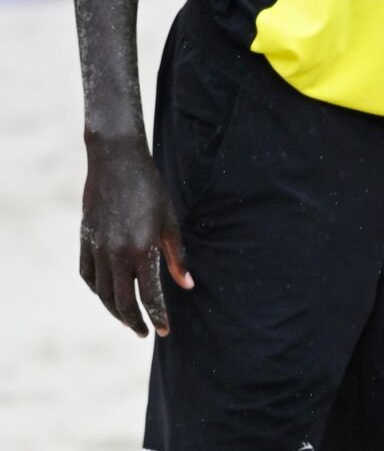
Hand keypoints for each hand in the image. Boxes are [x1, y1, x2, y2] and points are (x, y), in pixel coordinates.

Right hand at [80, 136, 193, 336]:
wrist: (116, 162)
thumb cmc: (150, 189)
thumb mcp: (170, 222)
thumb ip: (177, 257)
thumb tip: (187, 285)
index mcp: (142, 249)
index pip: (149, 295)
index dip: (157, 316)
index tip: (164, 331)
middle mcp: (116, 253)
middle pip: (122, 301)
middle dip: (135, 321)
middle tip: (146, 332)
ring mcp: (96, 248)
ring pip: (102, 293)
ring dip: (115, 310)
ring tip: (129, 319)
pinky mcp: (84, 241)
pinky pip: (88, 276)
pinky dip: (97, 290)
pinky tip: (108, 294)